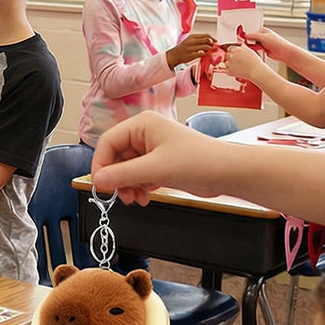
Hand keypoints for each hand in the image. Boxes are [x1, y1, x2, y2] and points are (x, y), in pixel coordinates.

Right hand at [90, 111, 225, 204]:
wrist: (228, 173)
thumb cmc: (199, 161)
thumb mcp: (155, 169)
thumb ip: (122, 174)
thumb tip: (97, 180)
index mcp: (142, 125)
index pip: (108, 142)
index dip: (101, 164)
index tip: (100, 184)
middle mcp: (145, 134)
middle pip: (116, 157)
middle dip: (117, 179)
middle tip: (122, 196)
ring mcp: (152, 149)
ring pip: (126, 169)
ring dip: (128, 186)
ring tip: (136, 199)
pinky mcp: (160, 162)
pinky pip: (138, 175)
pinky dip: (138, 187)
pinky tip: (146, 196)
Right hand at [166, 32, 214, 68]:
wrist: (173, 55)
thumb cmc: (182, 48)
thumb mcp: (189, 41)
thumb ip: (198, 40)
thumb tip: (210, 41)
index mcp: (192, 37)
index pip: (206, 35)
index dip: (212, 38)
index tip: (216, 41)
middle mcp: (192, 41)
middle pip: (207, 40)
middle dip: (212, 43)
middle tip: (214, 46)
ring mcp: (191, 48)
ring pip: (206, 47)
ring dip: (211, 49)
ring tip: (211, 51)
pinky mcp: (192, 55)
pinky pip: (203, 54)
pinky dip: (208, 54)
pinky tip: (209, 55)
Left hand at [221, 43, 264, 80]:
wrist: (257, 71)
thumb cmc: (255, 61)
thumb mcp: (249, 50)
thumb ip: (242, 46)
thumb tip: (239, 43)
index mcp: (235, 49)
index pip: (229, 48)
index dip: (233, 52)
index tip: (236, 54)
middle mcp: (230, 56)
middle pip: (227, 55)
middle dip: (231, 57)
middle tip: (238, 61)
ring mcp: (229, 64)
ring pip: (226, 63)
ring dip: (230, 64)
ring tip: (239, 66)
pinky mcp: (229, 71)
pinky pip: (226, 70)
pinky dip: (230, 70)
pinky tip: (238, 70)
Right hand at [243, 26, 289, 60]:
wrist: (285, 53)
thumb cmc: (278, 43)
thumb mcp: (263, 37)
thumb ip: (252, 36)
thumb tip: (243, 35)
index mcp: (262, 30)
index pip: (250, 30)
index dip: (244, 32)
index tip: (238, 35)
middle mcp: (261, 36)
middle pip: (249, 38)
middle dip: (246, 40)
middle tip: (243, 43)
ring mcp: (261, 43)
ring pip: (251, 44)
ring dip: (250, 46)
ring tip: (250, 47)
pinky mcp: (261, 49)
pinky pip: (254, 49)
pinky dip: (253, 50)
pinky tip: (253, 51)